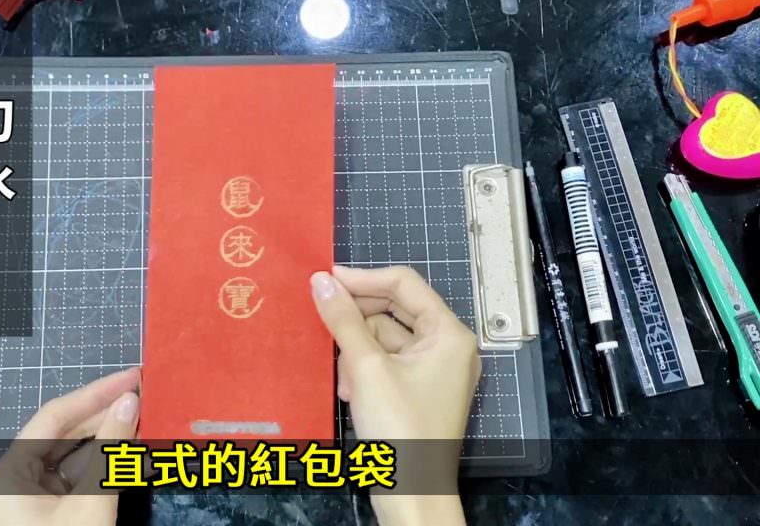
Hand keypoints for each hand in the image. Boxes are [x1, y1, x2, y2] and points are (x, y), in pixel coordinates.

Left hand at [0, 367, 140, 525]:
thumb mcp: (90, 503)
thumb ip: (109, 451)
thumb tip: (130, 401)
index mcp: (9, 475)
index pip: (54, 418)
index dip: (95, 394)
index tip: (130, 377)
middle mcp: (17, 481)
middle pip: (65, 435)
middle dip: (105, 416)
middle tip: (142, 396)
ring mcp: (35, 499)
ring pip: (77, 458)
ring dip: (110, 441)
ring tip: (146, 420)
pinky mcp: (54, 514)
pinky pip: (81, 480)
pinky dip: (106, 467)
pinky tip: (135, 452)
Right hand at [310, 266, 480, 525]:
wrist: (411, 493)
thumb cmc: (399, 427)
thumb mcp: (366, 368)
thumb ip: (344, 320)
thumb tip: (321, 281)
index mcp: (448, 333)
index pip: (404, 284)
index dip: (363, 278)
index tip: (325, 279)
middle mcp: (447, 346)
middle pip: (393, 312)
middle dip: (358, 324)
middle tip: (323, 324)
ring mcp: (434, 370)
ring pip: (384, 339)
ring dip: (357, 353)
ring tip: (345, 379)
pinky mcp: (418, 391)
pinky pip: (386, 363)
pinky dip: (364, 371)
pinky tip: (350, 392)